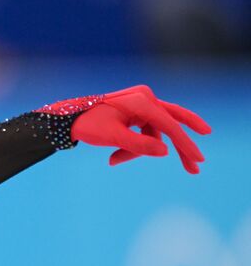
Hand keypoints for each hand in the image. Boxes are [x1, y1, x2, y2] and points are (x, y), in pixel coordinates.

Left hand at [42, 85, 211, 173]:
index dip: (185, 144)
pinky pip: (144, 132)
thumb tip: (166, 152)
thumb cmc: (88, 125)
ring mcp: (142, 103)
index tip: (197, 160)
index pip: (170, 125)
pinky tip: (113, 156)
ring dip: (137, 151)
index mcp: (142, 101)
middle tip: (195, 168)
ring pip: (153, 133)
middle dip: (181, 147)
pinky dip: (132, 147)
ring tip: (113, 159)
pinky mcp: (137, 110)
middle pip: (172, 124)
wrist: (68, 118)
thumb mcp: (113, 137)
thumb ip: (138, 145)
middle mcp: (146, 97)